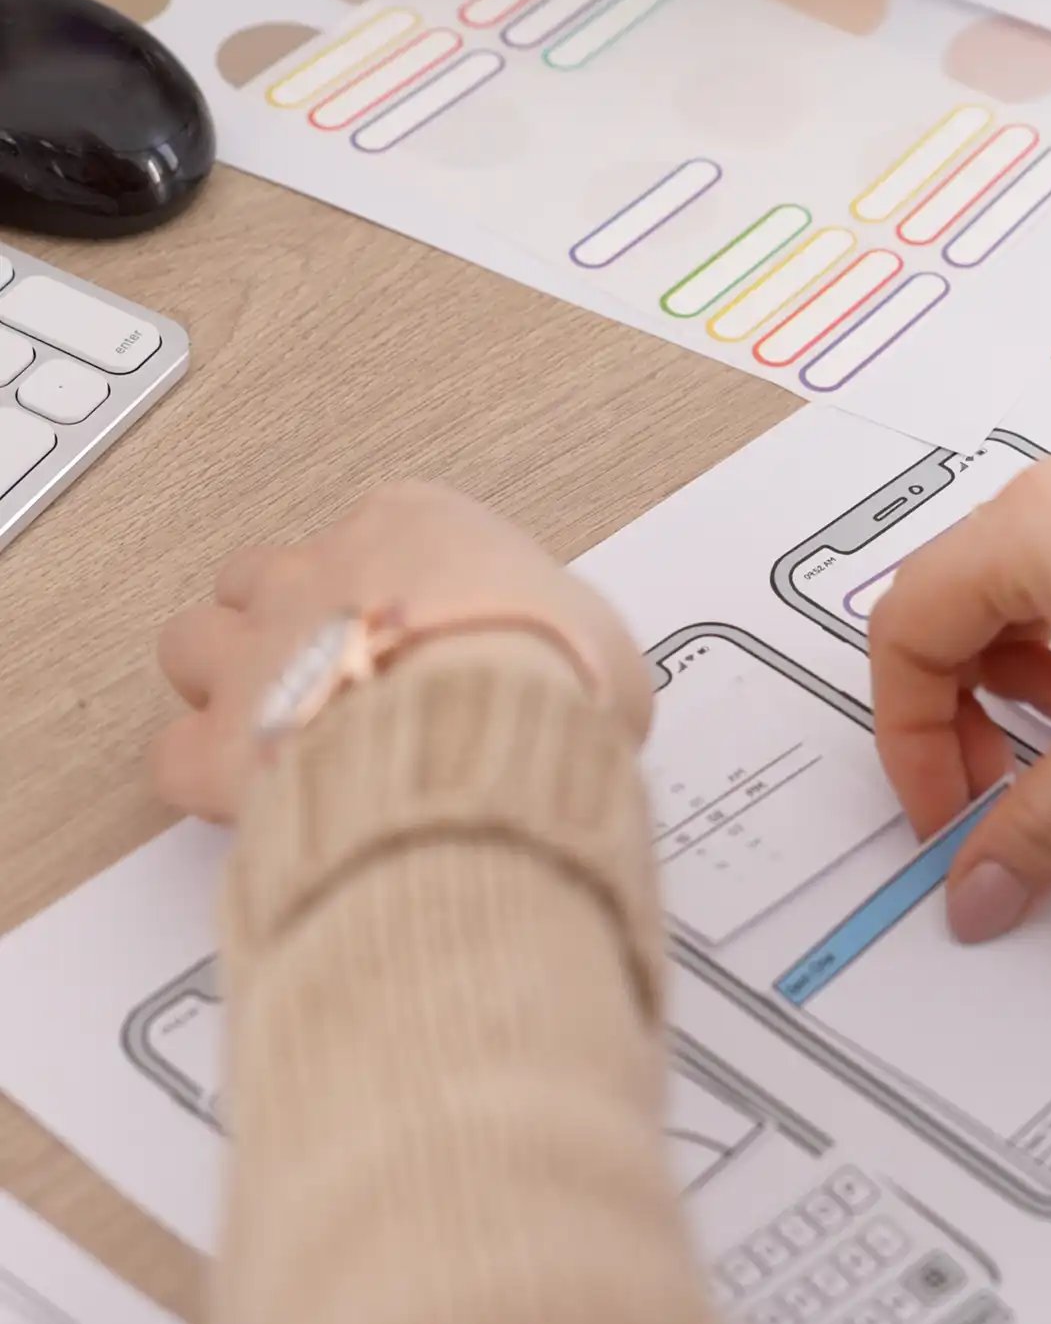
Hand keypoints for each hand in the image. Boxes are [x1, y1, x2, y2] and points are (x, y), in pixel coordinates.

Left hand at [154, 482, 650, 821]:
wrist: (483, 735)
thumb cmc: (546, 675)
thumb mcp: (600, 639)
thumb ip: (566, 641)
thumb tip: (582, 674)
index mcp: (414, 528)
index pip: (379, 530)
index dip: (394, 584)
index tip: (421, 621)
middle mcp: (321, 573)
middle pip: (264, 573)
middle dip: (285, 617)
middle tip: (332, 669)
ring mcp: (260, 651)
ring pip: (193, 641)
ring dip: (224, 679)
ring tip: (275, 724)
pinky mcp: (222, 742)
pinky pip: (177, 752)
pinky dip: (205, 774)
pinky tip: (250, 796)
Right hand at [869, 446, 1050, 943]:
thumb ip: (1033, 827)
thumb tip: (980, 884)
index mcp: (1031, 524)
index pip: (905, 628)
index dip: (908, 737)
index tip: (945, 813)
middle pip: (955, 609)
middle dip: (957, 715)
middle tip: (991, 794)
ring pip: (1021, 600)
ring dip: (1015, 688)